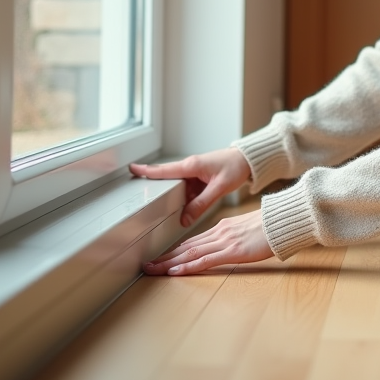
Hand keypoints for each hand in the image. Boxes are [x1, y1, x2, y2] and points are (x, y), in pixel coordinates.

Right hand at [129, 147, 250, 227]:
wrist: (248, 159)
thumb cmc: (236, 167)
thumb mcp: (218, 188)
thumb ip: (201, 204)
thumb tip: (185, 219)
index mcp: (191, 165)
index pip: (164, 170)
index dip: (146, 171)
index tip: (131, 168)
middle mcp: (190, 166)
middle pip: (167, 179)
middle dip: (156, 186)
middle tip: (141, 194)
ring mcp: (195, 171)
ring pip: (178, 186)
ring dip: (175, 196)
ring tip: (169, 206)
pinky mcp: (200, 176)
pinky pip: (188, 188)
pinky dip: (186, 197)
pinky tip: (188, 206)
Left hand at [143, 208, 273, 274]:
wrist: (284, 220)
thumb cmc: (272, 225)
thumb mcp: (249, 229)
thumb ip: (236, 236)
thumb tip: (231, 243)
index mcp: (222, 228)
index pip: (193, 241)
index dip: (175, 250)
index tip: (162, 258)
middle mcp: (219, 233)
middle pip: (186, 247)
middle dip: (165, 257)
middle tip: (148, 265)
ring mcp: (224, 242)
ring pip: (190, 253)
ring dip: (169, 262)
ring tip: (152, 269)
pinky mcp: (233, 252)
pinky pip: (205, 261)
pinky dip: (187, 267)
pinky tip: (175, 271)